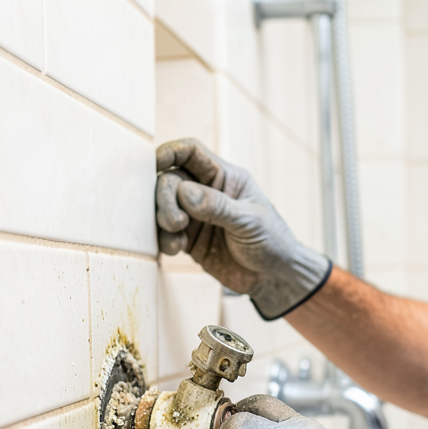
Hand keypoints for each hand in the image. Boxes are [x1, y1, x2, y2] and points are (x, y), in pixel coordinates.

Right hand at [155, 138, 330, 319]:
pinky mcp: (187, 239)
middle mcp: (205, 192)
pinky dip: (164, 239)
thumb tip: (183, 191)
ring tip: (177, 236)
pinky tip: (176, 248)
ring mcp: (194, 216)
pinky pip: (164, 233)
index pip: (190, 152)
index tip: (154, 163)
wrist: (274, 277)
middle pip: (170, 180)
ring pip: (162, 206)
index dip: (170, 152)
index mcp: (225, 177)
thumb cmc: (273, 241)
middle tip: (176, 222)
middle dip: (165, 197)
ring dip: (162, 219)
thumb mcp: (250, 221)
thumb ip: (218, 207)